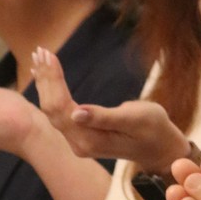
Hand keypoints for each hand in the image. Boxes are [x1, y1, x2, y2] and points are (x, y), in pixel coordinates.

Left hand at [31, 47, 187, 174]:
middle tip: (40, 50)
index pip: (61, 106)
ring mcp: (78, 141)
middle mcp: (78, 143)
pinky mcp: (82, 135)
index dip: (53, 79)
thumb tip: (76, 113)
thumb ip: (104, 117)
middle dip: (45, 78)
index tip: (48, 54)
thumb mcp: (134, 118)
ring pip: (53, 110)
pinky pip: (60, 112)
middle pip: (52, 108)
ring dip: (46, 83)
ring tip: (39, 59)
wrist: (160, 148)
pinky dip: (52, 92)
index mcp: (89, 138)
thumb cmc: (153, 128)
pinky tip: (47, 80)